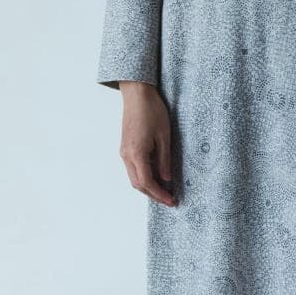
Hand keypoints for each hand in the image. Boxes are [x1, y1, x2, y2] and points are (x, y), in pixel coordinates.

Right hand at [118, 82, 175, 206]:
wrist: (137, 94)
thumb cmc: (152, 111)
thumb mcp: (164, 136)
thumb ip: (164, 159)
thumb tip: (166, 179)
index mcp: (136, 154)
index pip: (147, 183)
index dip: (159, 194)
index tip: (171, 200)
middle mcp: (126, 155)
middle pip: (138, 184)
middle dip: (153, 194)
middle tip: (169, 199)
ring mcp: (124, 151)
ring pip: (134, 177)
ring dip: (148, 186)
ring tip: (164, 190)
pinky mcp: (125, 147)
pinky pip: (133, 168)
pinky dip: (143, 176)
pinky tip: (156, 175)